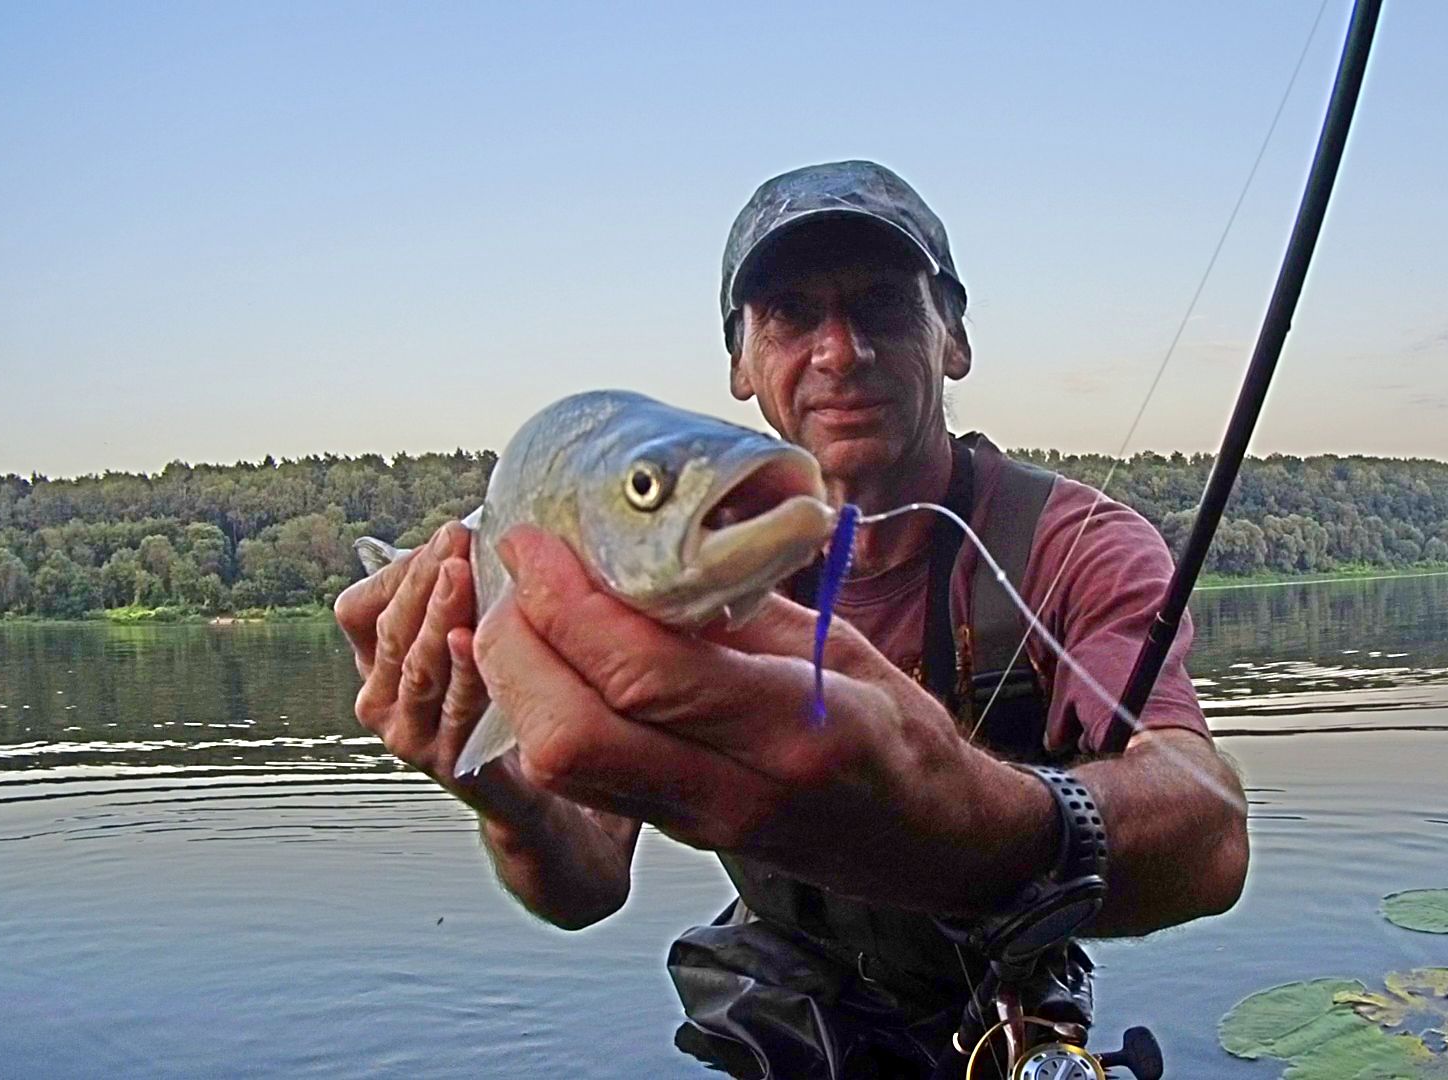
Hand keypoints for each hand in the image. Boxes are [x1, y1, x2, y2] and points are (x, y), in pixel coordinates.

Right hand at [335, 521, 505, 808]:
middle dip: (425, 579)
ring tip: (461, 572)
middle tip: (457, 538)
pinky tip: (476, 638)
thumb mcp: (466, 631)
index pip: (362, 608)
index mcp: (373, 659)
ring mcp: (406, 732)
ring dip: (439, 613)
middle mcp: (377, 698)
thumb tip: (474, 528)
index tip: (451, 535)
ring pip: (416, 665)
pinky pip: (453, 706)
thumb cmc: (493, 687)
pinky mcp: (444, 759)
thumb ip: (457, 588)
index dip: (405, 571)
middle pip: (391, 630)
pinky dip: (464, 669)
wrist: (521, 778)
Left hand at [471, 525, 1053, 915]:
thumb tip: (647, 547)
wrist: (932, 841)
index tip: (536, 541)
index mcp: (794, 726)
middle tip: (515, 577)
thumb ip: (742, 609)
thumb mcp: (843, 648)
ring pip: (562, 768)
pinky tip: (548, 663)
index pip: (646, 671)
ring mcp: (701, 822)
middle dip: (516, 648)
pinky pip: (582, 778)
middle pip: (572, 735)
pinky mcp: (677, 833)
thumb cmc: (900, 732)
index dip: (568, 601)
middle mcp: (736, 787)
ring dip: (517, 683)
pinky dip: (543, 713)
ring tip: (522, 612)